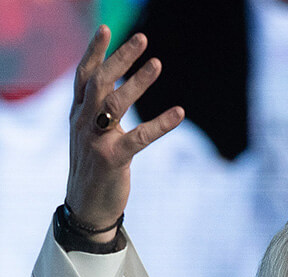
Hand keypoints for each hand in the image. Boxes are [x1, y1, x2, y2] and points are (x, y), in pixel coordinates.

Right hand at [64, 26, 184, 242]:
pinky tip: (179, 112)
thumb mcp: (89, 133)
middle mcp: (83, 122)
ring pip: (115, 103)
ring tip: (157, 63)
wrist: (87, 207)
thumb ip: (96, 109)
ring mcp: (96, 140)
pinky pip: (140, 137)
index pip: (84, 75)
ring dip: (138, 82)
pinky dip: (161, 123)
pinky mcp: (113, 159)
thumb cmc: (93, 167)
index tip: (107, 29)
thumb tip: (110, 87)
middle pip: (99, 81)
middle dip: (120, 58)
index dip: (94, 52)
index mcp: (78, 113)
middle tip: (142, 39)